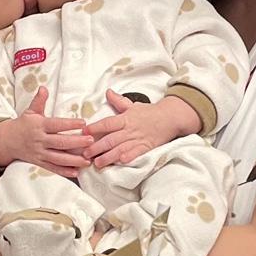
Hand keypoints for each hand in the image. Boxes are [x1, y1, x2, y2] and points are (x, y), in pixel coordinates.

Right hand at [0, 88, 91, 177]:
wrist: (6, 141)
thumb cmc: (23, 124)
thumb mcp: (30, 111)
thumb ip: (39, 100)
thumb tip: (44, 87)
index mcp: (39, 125)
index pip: (56, 124)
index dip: (69, 124)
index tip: (83, 123)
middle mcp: (39, 140)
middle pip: (60, 142)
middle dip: (76, 142)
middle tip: (91, 141)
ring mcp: (39, 153)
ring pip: (58, 158)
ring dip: (73, 160)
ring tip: (87, 160)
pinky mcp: (38, 163)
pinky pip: (52, 168)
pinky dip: (63, 171)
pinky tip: (75, 172)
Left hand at [86, 91, 200, 169]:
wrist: (171, 117)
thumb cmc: (150, 112)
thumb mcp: (133, 105)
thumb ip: (118, 101)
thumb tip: (107, 92)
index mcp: (125, 118)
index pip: (107, 123)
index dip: (95, 127)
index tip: (84, 131)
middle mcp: (130, 129)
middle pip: (110, 139)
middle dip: (97, 147)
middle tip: (85, 154)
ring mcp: (138, 139)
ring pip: (120, 149)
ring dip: (108, 157)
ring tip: (97, 163)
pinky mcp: (146, 147)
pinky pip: (136, 153)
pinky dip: (128, 158)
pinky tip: (120, 162)